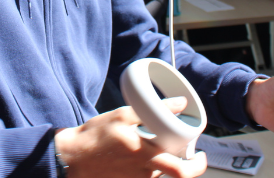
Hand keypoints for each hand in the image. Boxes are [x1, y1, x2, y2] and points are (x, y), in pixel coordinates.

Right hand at [54, 98, 206, 177]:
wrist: (71, 159)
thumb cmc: (93, 138)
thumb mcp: (121, 116)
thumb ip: (151, 110)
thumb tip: (178, 104)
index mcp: (144, 155)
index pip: (181, 170)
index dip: (197, 165)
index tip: (201, 155)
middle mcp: (143, 172)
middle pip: (175, 175)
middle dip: (187, 165)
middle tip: (190, 155)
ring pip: (159, 173)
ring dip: (162, 162)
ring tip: (151, 147)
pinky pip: (145, 176)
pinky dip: (148, 167)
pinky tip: (137, 156)